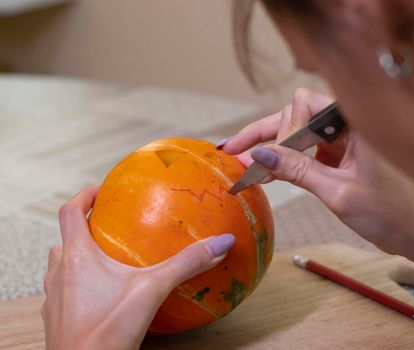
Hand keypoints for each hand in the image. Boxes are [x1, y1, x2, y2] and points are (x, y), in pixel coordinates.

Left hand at [42, 186, 234, 349]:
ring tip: (107, 258)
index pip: (69, 212)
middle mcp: (60, 273)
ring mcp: (55, 298)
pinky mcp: (58, 320)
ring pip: (62, 265)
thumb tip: (221, 243)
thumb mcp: (152, 291)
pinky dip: (82, 283)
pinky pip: (67, 291)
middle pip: (65, 238)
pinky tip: (106, 295)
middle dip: (84, 227)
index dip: (84, 195)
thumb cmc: (106, 332)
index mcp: (77, 256)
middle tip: (108, 225)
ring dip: (80, 256)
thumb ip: (186, 264)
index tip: (102, 190)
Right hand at [221, 88, 413, 254]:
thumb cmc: (392, 213)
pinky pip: (308, 150)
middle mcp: (350, 123)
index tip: (268, 160)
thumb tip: (258, 153)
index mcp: (358, 122)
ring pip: (299, 132)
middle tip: (234, 152)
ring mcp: (345, 139)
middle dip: (267, 134)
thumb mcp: (338, 192)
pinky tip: (266, 173)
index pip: (305, 105)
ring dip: (272, 148)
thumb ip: (297, 170)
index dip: (283, 130)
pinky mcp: (342, 154)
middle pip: (297, 114)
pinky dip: (287, 161)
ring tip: (244, 166)